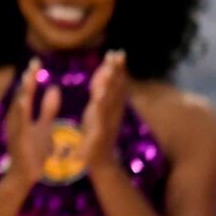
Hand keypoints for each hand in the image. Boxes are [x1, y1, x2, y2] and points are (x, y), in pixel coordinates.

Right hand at [2, 58, 63, 184]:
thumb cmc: (34, 151)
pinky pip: (18, 123)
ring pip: (17, 107)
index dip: (31, 77)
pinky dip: (20, 111)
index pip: (27, 91)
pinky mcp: (17, 140)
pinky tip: (24, 100)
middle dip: (27, 80)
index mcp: (22, 114)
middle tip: (34, 63)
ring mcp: (14, 129)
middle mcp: (15, 119)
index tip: (37, 61)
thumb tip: (53, 87)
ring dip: (22, 92)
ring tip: (28, 78)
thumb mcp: (44, 126)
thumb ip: (47, 108)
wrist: (25, 176)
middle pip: (20, 95)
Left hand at [77, 50, 128, 175]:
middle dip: (117, 71)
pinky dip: (100, 104)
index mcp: (111, 107)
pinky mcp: (99, 131)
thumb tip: (102, 76)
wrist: (100, 163)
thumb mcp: (97, 110)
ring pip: (110, 99)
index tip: (117, 52)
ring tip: (111, 68)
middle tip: (118, 53)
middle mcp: (112, 113)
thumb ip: (99, 94)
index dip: (118, 69)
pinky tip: (99, 93)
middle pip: (116, 89)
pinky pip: (100, 115)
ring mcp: (107, 122)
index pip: (116, 85)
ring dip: (111, 83)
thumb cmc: (97, 135)